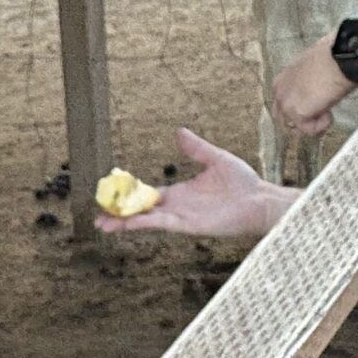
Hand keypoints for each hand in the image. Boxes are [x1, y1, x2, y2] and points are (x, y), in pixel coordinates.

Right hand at [93, 129, 291, 239]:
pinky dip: (144, 222)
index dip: (130, 196)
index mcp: (180, 193)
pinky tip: (129, 222)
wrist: (260, 200)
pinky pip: (162, 223)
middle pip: (141, 211)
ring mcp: (182, 218)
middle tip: (98, 216)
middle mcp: (177, 207)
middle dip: (119, 214)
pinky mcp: (190, 226)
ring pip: (147, 220)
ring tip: (103, 224)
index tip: (111, 195)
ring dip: (125, 222)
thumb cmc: (243, 182)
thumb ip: (196, 148)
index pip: (148, 195)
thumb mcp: (216, 158)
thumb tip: (179, 132)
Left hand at [271, 36, 354, 139]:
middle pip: (284, 119)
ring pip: (295, 127)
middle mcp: (279, 92)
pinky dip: (321, 126)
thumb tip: (315, 89)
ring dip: (311, 124)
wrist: (341, 59)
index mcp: (282, 79)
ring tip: (328, 113)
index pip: (282, 103)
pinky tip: (330, 113)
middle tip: (320, 116)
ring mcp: (286, 104)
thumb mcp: (313, 68)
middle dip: (301, 121)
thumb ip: (307, 82)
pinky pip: (308, 130)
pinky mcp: (296, 114)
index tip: (314, 106)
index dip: (299, 108)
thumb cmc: (334, 58)